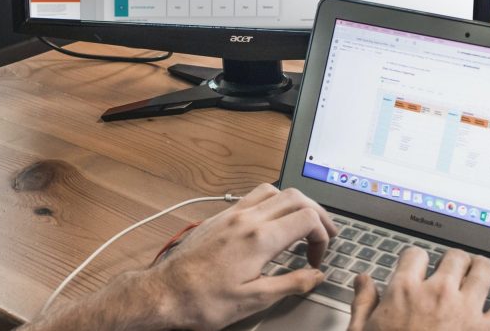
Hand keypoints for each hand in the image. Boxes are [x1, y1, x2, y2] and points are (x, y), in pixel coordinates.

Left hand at [147, 184, 337, 330]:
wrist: (165, 292)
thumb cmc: (203, 300)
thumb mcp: (254, 300)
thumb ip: (290, 284)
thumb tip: (316, 275)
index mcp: (258, 238)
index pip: (307, 218)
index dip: (322, 236)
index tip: (317, 258)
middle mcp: (245, 219)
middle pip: (294, 196)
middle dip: (317, 213)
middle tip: (325, 234)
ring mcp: (230, 214)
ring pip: (272, 190)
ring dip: (293, 203)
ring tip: (302, 224)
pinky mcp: (218, 217)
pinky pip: (251, 197)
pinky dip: (271, 203)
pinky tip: (272, 223)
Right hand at [348, 247, 489, 330]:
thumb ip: (362, 302)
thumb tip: (362, 281)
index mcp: (404, 291)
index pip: (415, 254)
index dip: (416, 258)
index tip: (418, 264)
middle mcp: (438, 293)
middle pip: (453, 257)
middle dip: (454, 259)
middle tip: (454, 264)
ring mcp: (466, 310)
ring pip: (483, 271)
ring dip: (482, 266)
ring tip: (482, 267)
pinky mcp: (488, 330)